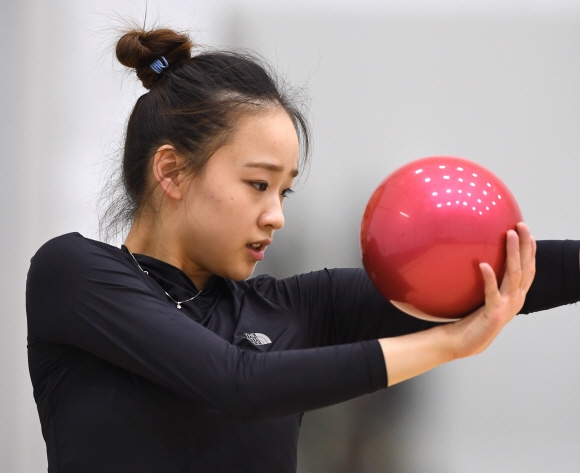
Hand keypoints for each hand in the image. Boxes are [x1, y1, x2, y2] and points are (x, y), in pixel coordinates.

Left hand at [445, 222, 535, 358]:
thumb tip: (478, 259)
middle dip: (525, 245)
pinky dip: (488, 278)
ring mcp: (506, 307)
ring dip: (512, 253)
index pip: (528, 269)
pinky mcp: (494, 314)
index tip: (527, 232)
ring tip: (509, 235)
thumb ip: (487, 282)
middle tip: (521, 225)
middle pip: (526, 268)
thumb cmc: (470, 320)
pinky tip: (483, 265)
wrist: (461, 343)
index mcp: (515, 296)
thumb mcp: (484, 298)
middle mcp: (516, 300)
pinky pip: (492, 293)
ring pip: (514, 275)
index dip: (530, 251)